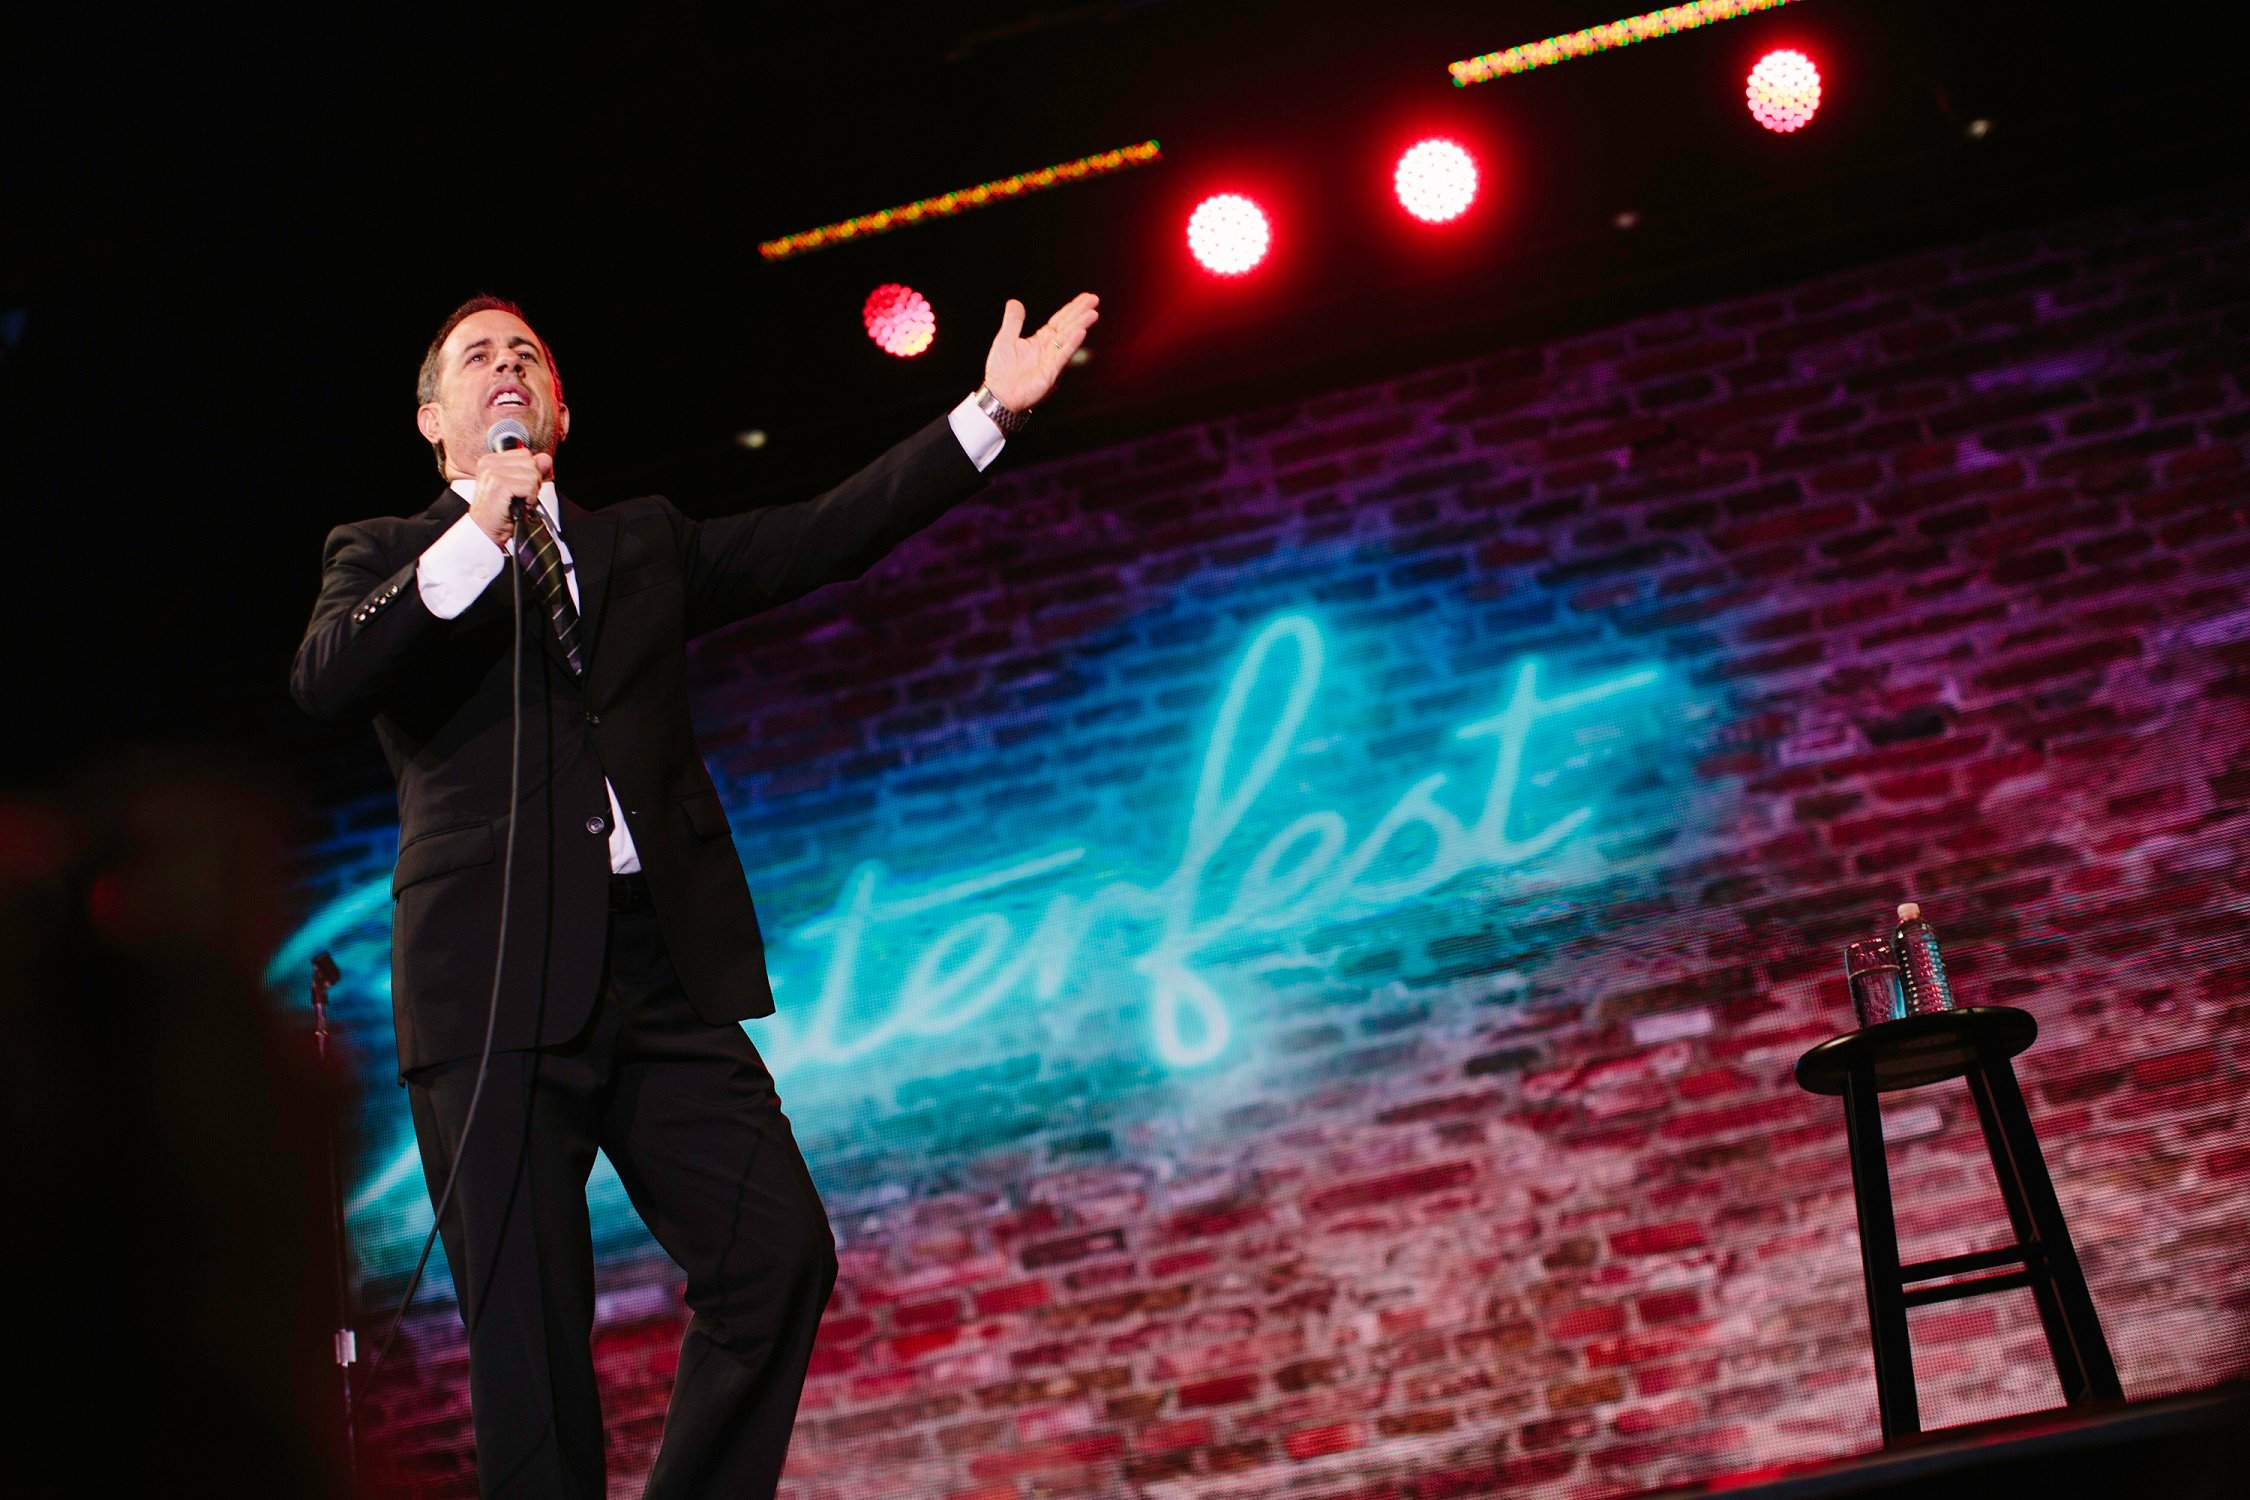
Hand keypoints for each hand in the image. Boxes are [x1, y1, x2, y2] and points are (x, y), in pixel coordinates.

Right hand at [468, 448, 551, 546]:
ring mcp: (493, 473)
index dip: (530, 472)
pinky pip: (529, 487)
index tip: (521, 488)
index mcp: (491, 460)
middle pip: (530, 462)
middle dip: (533, 482)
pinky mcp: (499, 485)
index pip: (525, 454)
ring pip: (532, 475)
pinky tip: (519, 506)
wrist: (486, 530)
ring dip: (531, 492)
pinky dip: (529, 499)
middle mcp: (490, 463)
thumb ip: (532, 470)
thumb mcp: (519, 487)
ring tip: (518, 502)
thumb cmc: (502, 511)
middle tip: (521, 497)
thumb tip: (546, 458)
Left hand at [983, 292, 1099, 412]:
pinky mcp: (1051, 372)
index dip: (1073, 308)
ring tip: (1093, 314)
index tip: (1086, 297)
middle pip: (1068, 326)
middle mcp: (1049, 348)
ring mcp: (1052, 360)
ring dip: (1081, 325)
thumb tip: (1014, 301)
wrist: (999, 394)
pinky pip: (1063, 355)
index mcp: (1041, 340)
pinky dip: (1072, 343)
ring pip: (1069, 339)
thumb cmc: (1001, 371)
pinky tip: (1081, 332)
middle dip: (1081, 313)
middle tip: (1095, 299)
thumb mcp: (1005, 339)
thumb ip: (1013, 321)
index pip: (1060, 320)